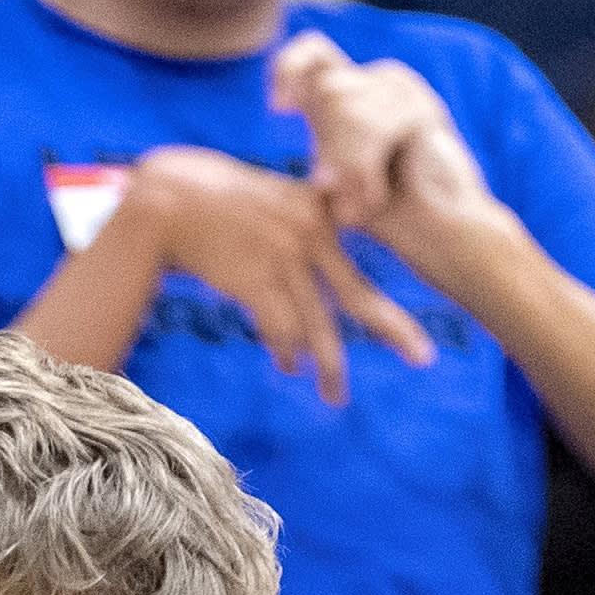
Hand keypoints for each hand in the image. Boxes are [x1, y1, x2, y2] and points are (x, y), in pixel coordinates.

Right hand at [120, 142, 433, 406]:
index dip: (392, 295)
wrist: (171, 198)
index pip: (364, 262)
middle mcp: (309, 234)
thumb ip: (311, 229)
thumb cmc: (225, 202)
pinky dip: (284, 351)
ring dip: (327, 366)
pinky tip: (289, 365)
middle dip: (392, 330)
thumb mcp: (280, 202)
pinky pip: (279, 329)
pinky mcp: (253, 280)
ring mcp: (282, 258)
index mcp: (321, 212)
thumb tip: (331, 277)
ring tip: (335, 395)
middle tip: (422, 357)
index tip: (420, 324)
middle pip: (357, 296)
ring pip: (316, 326)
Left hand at [271, 32, 500, 267]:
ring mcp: (404, 90)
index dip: (288, 68)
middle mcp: (380, 83)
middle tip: (339, 196)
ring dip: (345, 166)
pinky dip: (363, 171)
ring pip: (343, 105)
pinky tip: (377, 197)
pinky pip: (368, 128)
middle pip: (326, 89)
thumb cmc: (388, 214)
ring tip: (363, 203)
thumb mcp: (339, 175)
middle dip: (327, 149)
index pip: (313, 50)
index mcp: (357, 94)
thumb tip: (281, 103)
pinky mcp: (419, 107)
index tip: (279, 110)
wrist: (438, 236)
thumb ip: (320, 138)